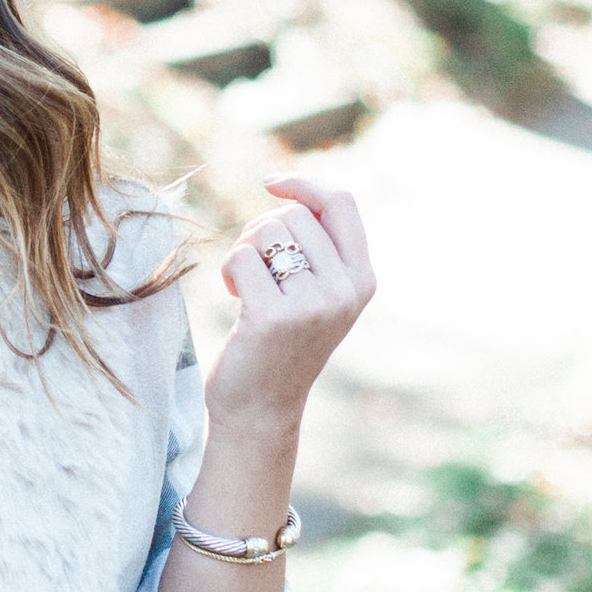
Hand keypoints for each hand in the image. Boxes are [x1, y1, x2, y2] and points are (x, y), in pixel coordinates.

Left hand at [201, 173, 375, 436]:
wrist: (261, 410)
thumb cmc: (282, 343)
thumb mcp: (318, 293)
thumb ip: (320, 248)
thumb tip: (295, 189)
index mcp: (362, 279)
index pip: (342, 203)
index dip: (305, 183)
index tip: (271, 182)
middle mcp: (345, 291)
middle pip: (294, 215)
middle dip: (261, 231)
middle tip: (256, 268)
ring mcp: (312, 305)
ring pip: (265, 232)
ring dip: (244, 251)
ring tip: (248, 286)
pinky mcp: (273, 317)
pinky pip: (240, 257)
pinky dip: (228, 272)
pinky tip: (235, 299)